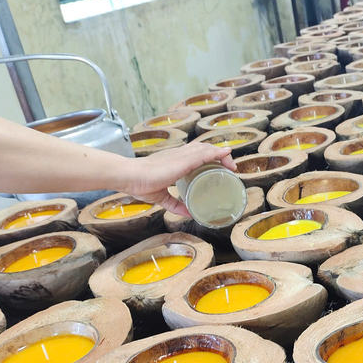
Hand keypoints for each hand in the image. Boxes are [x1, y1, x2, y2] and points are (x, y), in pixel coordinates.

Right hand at [121, 142, 237, 216]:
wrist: (129, 176)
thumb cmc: (139, 183)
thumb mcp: (162, 197)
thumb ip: (176, 205)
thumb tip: (189, 214)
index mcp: (174, 160)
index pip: (196, 153)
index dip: (209, 156)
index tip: (220, 165)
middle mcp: (179, 154)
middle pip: (204, 149)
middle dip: (220, 155)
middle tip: (230, 168)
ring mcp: (181, 155)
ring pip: (207, 149)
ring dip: (222, 154)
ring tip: (232, 164)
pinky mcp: (183, 160)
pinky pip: (204, 153)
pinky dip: (217, 152)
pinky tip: (226, 153)